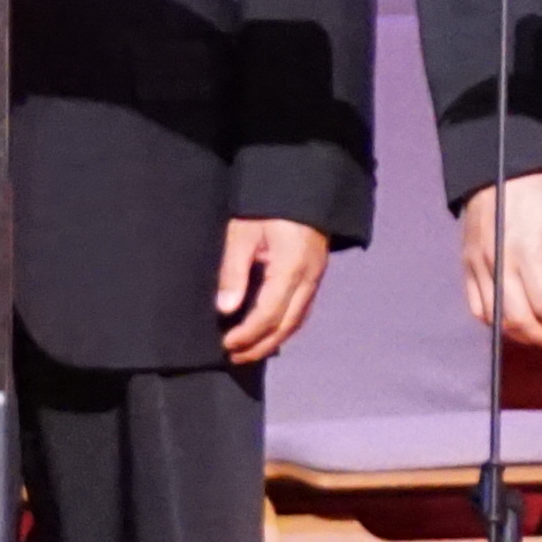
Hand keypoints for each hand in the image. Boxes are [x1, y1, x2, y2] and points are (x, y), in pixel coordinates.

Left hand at [214, 217, 331, 366]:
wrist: (302, 184)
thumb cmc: (266, 205)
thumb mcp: (242, 232)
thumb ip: (234, 271)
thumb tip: (225, 309)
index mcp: (290, 268)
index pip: (268, 314)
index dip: (247, 334)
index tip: (225, 344)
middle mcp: (308, 279)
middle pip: (287, 325)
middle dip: (260, 346)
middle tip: (234, 357)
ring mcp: (316, 277)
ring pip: (297, 321)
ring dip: (273, 340)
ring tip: (248, 351)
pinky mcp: (315, 274)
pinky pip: (302, 309)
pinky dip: (284, 326)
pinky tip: (268, 331)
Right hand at [460, 171, 541, 349]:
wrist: (499, 168)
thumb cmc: (541, 192)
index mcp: (527, 250)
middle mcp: (499, 262)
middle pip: (518, 318)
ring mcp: (478, 266)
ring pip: (496, 318)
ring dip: (520, 334)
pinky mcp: (466, 266)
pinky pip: (476, 306)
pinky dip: (495, 321)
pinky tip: (513, 321)